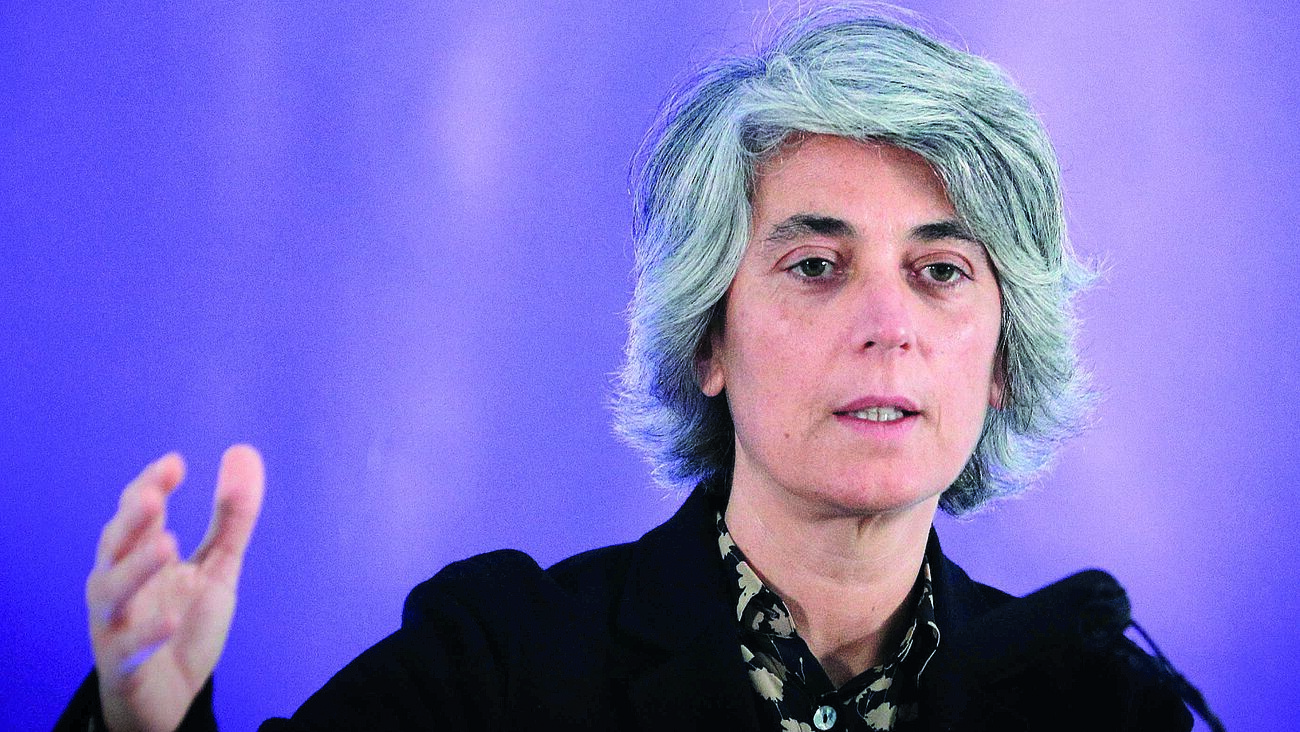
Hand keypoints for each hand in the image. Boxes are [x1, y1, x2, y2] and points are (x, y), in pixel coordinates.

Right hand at [85, 445, 264, 731]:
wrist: (170, 696)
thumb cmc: (183, 622)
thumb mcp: (218, 565)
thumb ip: (232, 515)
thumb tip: (243, 450)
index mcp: (140, 555)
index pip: (139, 513)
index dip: (151, 486)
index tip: (175, 463)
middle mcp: (120, 584)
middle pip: (115, 545)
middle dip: (132, 520)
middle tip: (154, 495)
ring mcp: (117, 623)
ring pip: (113, 592)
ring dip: (136, 568)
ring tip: (166, 544)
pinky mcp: (124, 665)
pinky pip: (129, 648)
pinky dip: (147, 633)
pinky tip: (173, 619)